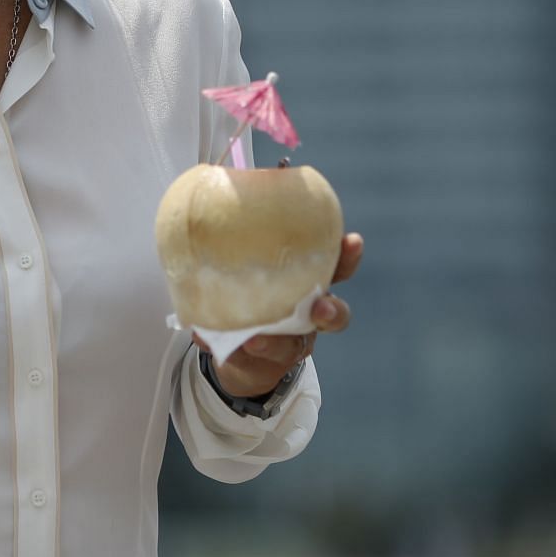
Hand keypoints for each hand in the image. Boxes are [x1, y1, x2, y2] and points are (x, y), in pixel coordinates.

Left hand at [191, 232, 362, 399]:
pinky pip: (248, 359)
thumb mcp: (248, 264)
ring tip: (253, 340)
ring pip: (294, 346)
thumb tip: (208, 191)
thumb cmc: (250, 293)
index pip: (335, 268)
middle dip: (332, 311)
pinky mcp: (265, 365)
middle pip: (333, 315)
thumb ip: (237, 242)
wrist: (240, 349)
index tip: (352, 241)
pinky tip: (203, 337)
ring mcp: (290, 344)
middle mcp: (308, 316)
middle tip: (320, 308)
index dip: (347, 257)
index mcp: (307, 284)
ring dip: (274, 343)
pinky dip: (228, 349)